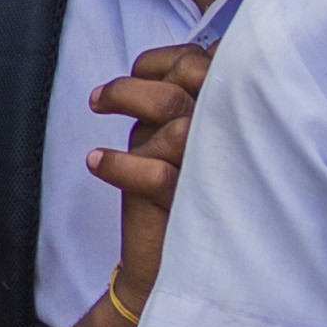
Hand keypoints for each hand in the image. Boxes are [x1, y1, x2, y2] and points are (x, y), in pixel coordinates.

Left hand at [85, 38, 213, 312]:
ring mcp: (212, 174)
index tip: (140, 70)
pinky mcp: (189, 207)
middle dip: (140, 81)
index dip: (170, 60)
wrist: (168, 266)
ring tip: (96, 105)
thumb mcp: (179, 141)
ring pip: (174, 123)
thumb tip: (158, 67)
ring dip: (126, 102)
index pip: (209, 70)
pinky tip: (96, 161)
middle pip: (189, 86)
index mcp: (230, 122)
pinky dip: (120, 165)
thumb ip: (176, 104)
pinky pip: (156, 176)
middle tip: (102, 95)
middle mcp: (228, 143)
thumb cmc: (176, 195)